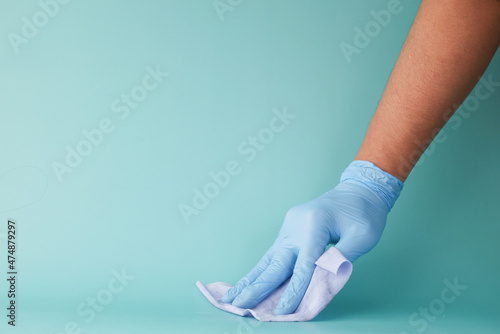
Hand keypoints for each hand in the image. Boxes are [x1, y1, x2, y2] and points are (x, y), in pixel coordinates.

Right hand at [221, 161, 402, 314]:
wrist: (358, 190)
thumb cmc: (364, 213)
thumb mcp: (363, 236)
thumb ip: (342, 258)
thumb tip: (321, 280)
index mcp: (314, 225)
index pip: (303, 266)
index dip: (293, 291)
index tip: (282, 312)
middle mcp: (295, 226)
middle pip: (276, 263)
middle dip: (258, 287)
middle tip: (239, 305)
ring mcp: (289, 227)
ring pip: (268, 259)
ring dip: (251, 280)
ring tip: (232, 296)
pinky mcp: (288, 231)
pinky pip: (274, 255)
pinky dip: (261, 271)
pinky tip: (248, 283)